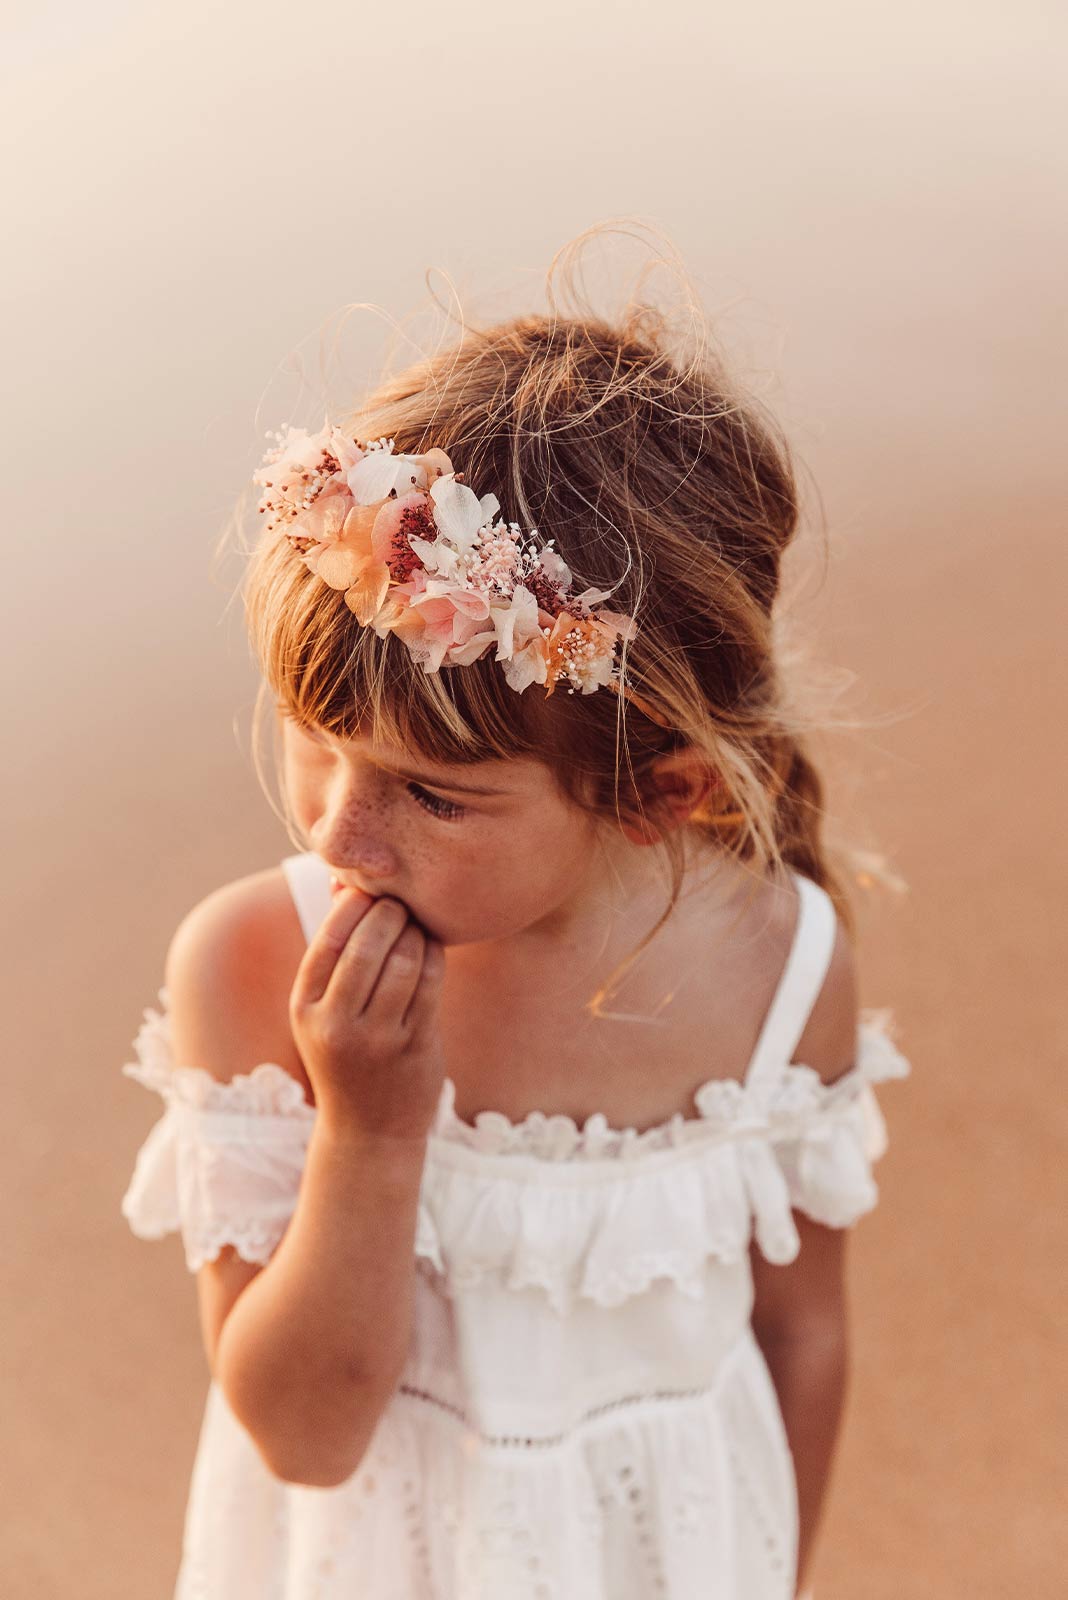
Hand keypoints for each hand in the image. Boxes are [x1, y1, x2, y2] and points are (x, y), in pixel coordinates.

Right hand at [288, 888, 446, 1145]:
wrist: (368, 1131)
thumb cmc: (347, 1055)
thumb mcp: (323, 1011)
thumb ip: (334, 955)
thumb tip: (345, 883)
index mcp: (305, 1007)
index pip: (329, 938)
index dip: (354, 905)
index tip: (371, 890)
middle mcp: (336, 1023)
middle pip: (369, 944)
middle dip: (391, 911)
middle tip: (403, 899)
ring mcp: (378, 1037)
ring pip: (405, 960)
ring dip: (417, 930)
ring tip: (418, 921)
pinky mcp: (415, 1046)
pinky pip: (431, 983)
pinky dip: (434, 955)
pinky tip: (433, 946)